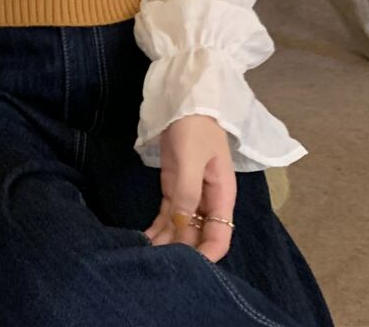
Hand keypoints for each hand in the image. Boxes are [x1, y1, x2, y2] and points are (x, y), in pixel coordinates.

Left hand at [144, 114, 235, 261]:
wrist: (185, 100)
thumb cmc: (195, 126)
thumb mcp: (192, 159)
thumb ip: (188, 192)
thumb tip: (182, 227)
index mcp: (222, 194)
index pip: (221, 235)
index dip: (208, 254)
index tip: (188, 268)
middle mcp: (208, 199)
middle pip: (198, 235)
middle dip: (182, 251)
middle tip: (157, 264)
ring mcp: (190, 193)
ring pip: (181, 227)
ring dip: (167, 242)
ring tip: (146, 257)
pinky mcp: (174, 186)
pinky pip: (169, 214)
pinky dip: (159, 227)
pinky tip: (145, 240)